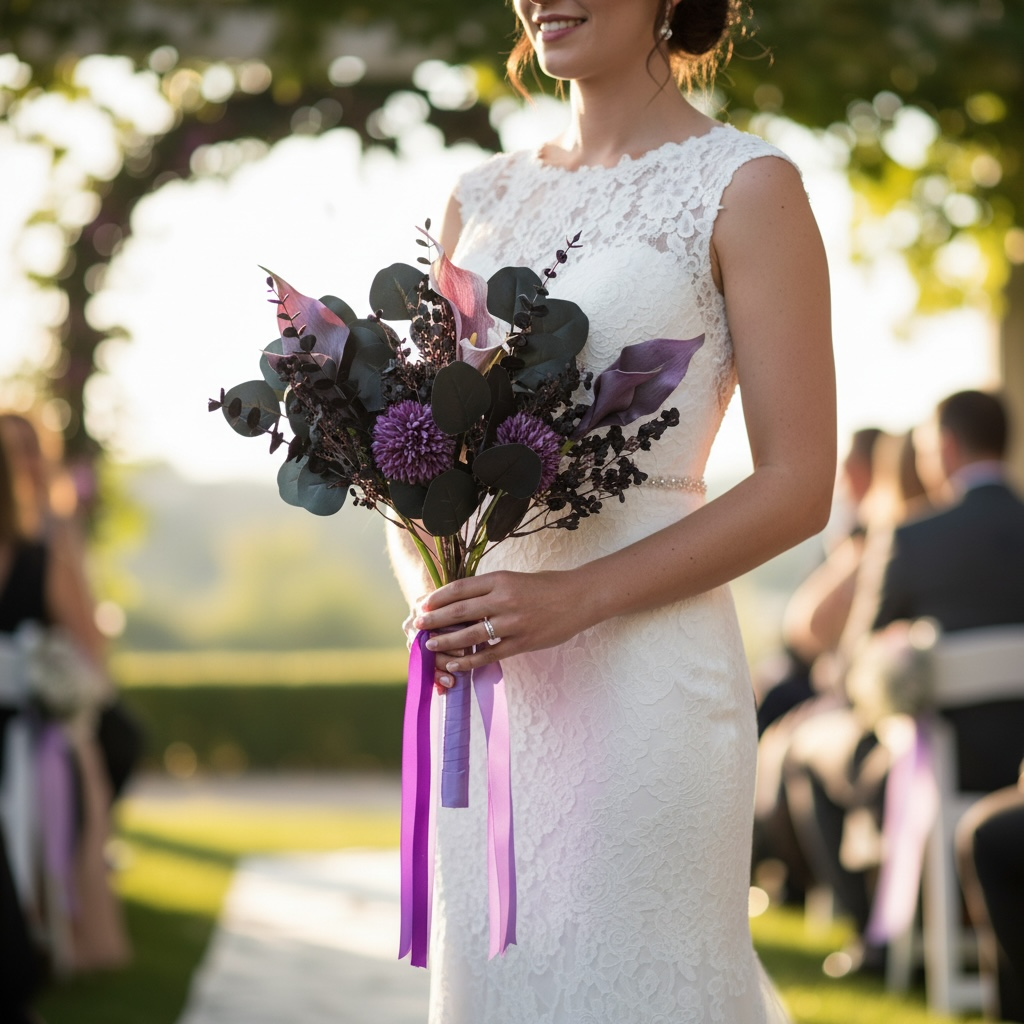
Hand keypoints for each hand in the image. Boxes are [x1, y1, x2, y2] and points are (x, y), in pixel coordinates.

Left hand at [412, 569, 593, 685]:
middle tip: (416, 626)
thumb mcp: (515, 579)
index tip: (423, 605)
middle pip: (459, 610)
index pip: (460, 588)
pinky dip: (469, 660)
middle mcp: (503, 599)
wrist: (579, 597)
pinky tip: (455, 664)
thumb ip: (491, 589)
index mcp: (500, 579)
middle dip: (434, 620)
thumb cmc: (547, 586)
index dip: (437, 598)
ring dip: (446, 641)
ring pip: (470, 634)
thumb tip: (461, 601)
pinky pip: (489, 654)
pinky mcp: (522, 642)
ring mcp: (513, 622)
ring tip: (429, 646)